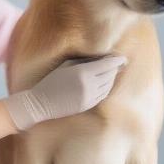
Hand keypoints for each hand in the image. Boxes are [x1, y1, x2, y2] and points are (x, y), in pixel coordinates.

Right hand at [3, 55, 126, 130]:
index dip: (116, 60)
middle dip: (114, 68)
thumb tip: (101, 58)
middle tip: (118, 63)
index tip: (122, 58)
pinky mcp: (87, 106)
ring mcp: (89, 97)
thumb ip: (84, 61)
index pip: (106, 65)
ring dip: (111, 79)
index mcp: (83, 72)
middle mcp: (88, 85)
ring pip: (108, 86)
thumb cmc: (51, 81)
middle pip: (109, 75)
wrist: (40, 103)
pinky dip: (106, 88)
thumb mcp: (65, 66)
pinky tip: (104, 84)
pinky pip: (102, 95)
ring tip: (112, 72)